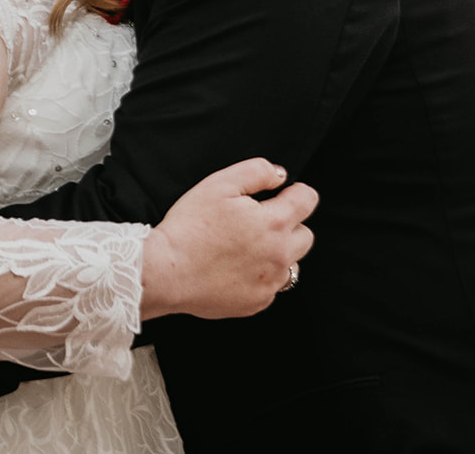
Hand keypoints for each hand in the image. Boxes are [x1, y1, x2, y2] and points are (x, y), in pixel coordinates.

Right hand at [140, 158, 316, 320]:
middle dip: (288, 225)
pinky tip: (234, 268)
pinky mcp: (257, 303)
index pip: (308, 200)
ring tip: (245, 248)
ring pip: (292, 263)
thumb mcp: (219, 184)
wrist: (167, 272)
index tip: (279, 195)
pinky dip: (260, 276)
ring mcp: (270, 283)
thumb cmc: (189, 227)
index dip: (295, 192)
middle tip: (257, 223)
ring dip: (278, 253)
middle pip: (305, 235)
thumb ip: (257, 172)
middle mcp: (280, 255)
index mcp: (274, 223)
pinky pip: (271, 286)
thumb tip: (280, 175)